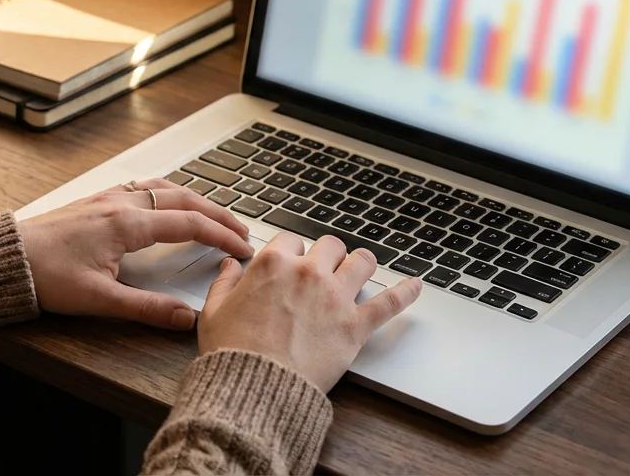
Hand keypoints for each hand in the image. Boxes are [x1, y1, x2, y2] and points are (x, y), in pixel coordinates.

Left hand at [17, 179, 253, 329]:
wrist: (5, 260)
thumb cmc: (45, 277)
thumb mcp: (99, 300)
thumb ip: (147, 309)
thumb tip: (187, 318)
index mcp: (127, 223)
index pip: (190, 223)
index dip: (222, 235)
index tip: (244, 248)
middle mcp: (121, 202)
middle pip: (184, 199)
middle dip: (217, 214)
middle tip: (241, 231)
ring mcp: (108, 197)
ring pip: (164, 188)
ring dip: (194, 200)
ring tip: (213, 216)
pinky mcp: (96, 201)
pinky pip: (143, 187)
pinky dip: (168, 194)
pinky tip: (166, 205)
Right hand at [197, 232, 421, 390]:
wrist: (255, 388)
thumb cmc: (233, 353)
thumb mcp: (213, 313)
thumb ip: (223, 284)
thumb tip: (229, 267)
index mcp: (273, 265)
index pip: (290, 240)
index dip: (291, 253)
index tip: (291, 264)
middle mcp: (308, 274)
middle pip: (330, 245)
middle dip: (328, 256)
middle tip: (325, 270)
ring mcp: (335, 298)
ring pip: (362, 262)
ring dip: (362, 264)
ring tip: (362, 269)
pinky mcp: (355, 325)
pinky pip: (389, 303)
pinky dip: (406, 293)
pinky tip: (416, 285)